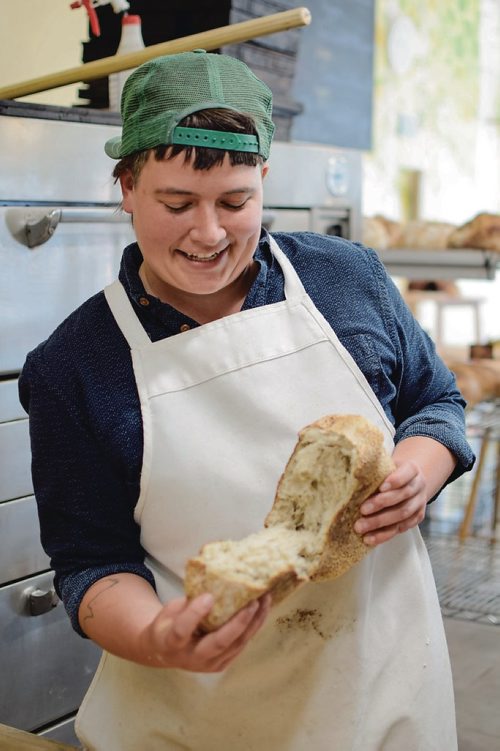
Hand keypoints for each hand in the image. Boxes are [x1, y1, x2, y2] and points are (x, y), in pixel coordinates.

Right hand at [139, 593, 271, 671]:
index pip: (182, 630)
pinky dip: (254, 626)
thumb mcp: (170, 610)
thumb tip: (214, 576)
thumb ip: (189, 600)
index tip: (209, 595)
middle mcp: (191, 658)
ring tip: (265, 600)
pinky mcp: (222, 664)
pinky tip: (262, 610)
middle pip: (218, 643)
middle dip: (238, 623)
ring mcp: (208, 664)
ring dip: (253, 622)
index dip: (195, 614)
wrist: (165, 652)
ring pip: (236, 645)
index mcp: (170, 642)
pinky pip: (241, 645)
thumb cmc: (168, 624)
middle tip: (253, 602)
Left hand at [353, 459, 426, 545]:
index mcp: (412, 469)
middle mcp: (418, 486)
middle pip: (403, 495)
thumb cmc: (391, 473)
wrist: (410, 482)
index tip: (380, 487)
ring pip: (403, 514)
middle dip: (382, 503)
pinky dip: (384, 534)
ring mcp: (419, 503)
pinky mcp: (416, 518)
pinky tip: (370, 538)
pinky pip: (401, 528)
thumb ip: (375, 471)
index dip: (396, 480)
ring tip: (361, 527)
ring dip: (380, 522)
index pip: (407, 473)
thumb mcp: (386, 467)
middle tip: (362, 510)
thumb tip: (353, 477)